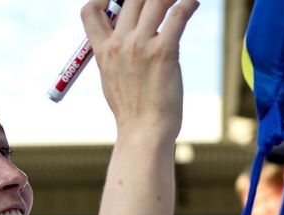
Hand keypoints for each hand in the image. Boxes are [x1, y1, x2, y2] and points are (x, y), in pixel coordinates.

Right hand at [81, 0, 198, 141]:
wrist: (143, 132)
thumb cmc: (132, 112)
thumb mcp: (112, 81)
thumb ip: (115, 58)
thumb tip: (124, 42)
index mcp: (103, 51)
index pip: (90, 10)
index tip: (118, 0)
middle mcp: (119, 44)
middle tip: (161, 3)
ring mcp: (140, 46)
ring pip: (155, 0)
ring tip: (179, 0)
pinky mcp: (163, 52)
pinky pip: (177, 15)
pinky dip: (188, 4)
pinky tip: (193, 5)